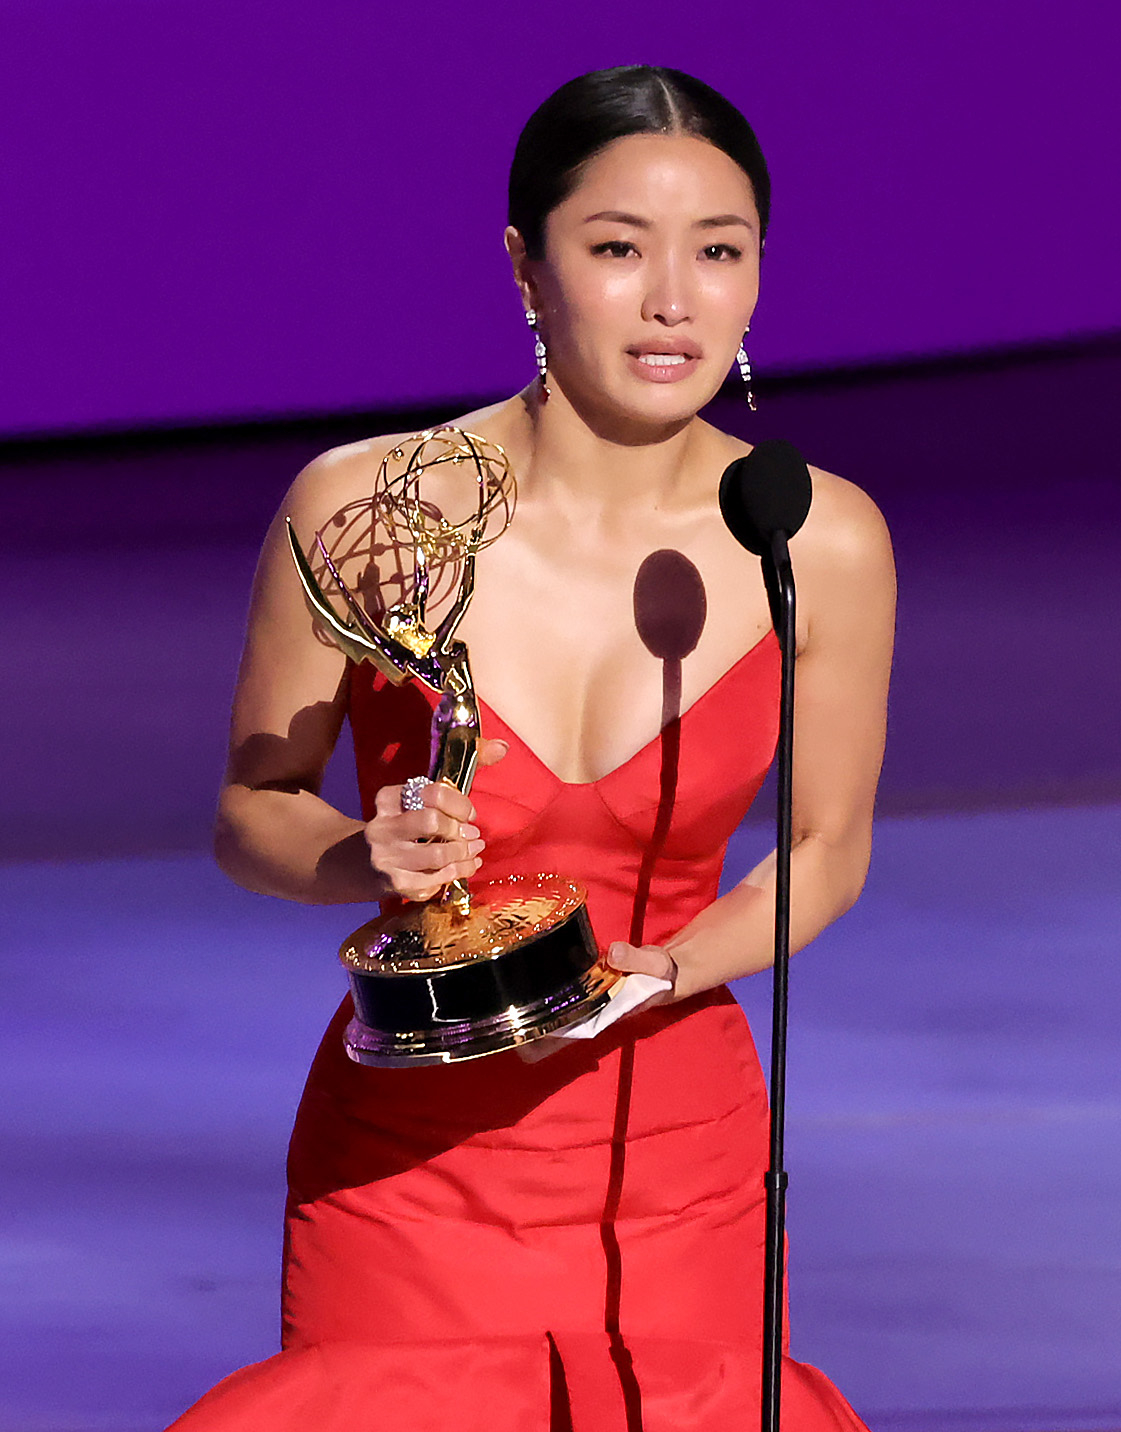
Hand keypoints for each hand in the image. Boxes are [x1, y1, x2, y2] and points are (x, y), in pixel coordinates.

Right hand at [364, 738, 506, 900]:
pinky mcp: (394, 884)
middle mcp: (381, 827)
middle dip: (459, 830)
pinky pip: (435, 880)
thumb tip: (502, 748)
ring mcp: (386, 858)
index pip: (431, 793)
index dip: (459, 803)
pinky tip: (465, 866)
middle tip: (472, 834)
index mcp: (387, 800)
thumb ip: (459, 774)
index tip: (470, 813)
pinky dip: (458, 873)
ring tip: (475, 849)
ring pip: (438, 856)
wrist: (357, 864)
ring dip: (465, 853)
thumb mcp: (416, 800)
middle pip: (433, 822)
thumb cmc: (401, 826)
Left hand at [516, 942, 678, 1063]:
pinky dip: (539, 991)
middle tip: (497, 1011)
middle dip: (523, 1027)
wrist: (667, 971)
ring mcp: (582, 1000)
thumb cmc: (661, 975)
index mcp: (601, 1015)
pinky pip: (556, 994)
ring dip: (527, 1010)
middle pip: (548, 1031)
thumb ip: (636, 959)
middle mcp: (587, 1012)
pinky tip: (519, 979)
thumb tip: (613, 953)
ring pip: (549, 1014)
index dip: (541, 1040)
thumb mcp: (655, 965)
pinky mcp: (581, 985)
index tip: (518, 1033)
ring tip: (500, 997)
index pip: (565, 1036)